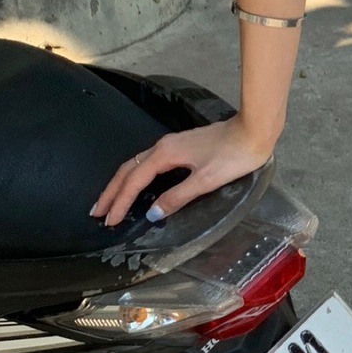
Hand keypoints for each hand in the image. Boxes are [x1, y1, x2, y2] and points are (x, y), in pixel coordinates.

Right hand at [92, 116, 275, 229]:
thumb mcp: (206, 181)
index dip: (120, 203)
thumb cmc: (233, 156)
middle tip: (97, 212)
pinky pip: (148, 162)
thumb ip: (177, 197)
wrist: (254, 131)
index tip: (109, 221)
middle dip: (111, 192)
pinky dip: (135, 176)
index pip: (134, 182)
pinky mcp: (180, 146)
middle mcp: (162, 147)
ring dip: (121, 184)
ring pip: (136, 165)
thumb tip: (152, 213)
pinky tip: (137, 185)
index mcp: (165, 155)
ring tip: (110, 201)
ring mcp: (171, 145)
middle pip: (128, 170)